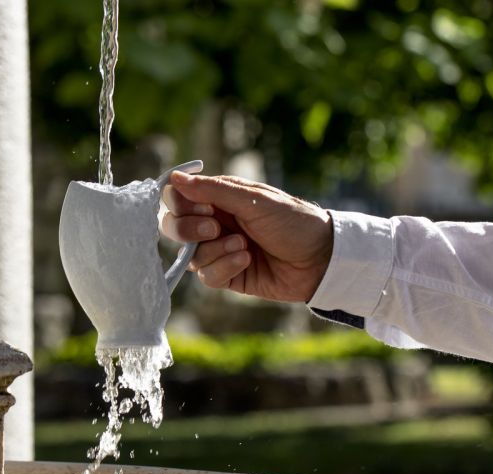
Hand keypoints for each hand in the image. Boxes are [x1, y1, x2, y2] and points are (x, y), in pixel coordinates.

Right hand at [160, 172, 333, 302]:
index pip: (177, 198)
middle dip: (188, 230)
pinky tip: (246, 260)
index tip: (202, 206)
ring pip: (191, 255)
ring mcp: (220, 251)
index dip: (180, 203)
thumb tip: (173, 178)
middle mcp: (215, 223)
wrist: (320, 258)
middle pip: (174, 228)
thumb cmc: (292, 221)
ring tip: (244, 246)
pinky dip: (224, 267)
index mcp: (219, 198)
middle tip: (213, 228)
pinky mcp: (229, 276)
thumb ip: (212, 190)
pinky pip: (207, 276)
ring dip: (214, 250)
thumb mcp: (253, 200)